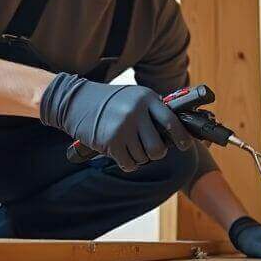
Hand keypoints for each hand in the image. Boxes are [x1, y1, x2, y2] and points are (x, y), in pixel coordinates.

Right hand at [40, 73, 191, 172]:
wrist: (75, 101)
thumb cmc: (109, 101)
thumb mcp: (134, 96)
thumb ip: (152, 109)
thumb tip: (174, 130)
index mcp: (146, 98)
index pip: (171, 121)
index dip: (181, 137)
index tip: (185, 145)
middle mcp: (136, 112)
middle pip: (158, 148)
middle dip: (156, 153)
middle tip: (150, 149)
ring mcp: (123, 127)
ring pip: (143, 158)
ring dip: (138, 157)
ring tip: (128, 145)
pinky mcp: (110, 142)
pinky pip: (129, 164)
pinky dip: (127, 163)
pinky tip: (121, 153)